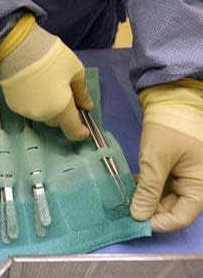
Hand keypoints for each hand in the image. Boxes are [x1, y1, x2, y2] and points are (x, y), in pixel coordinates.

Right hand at [0, 14, 93, 139]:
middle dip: (64, 112)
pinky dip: (35, 101)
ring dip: (48, 106)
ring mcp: (25, 111)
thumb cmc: (52, 57)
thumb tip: (86, 106)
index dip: (80, 132)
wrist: (17, 48)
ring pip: (42, 114)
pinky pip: (29, 108)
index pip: (72, 131)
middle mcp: (42, 115)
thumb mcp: (75, 70)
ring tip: (47, 86)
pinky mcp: (13, 105)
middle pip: (57, 121)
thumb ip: (82, 92)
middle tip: (66, 93)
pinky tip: (34, 85)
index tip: (85, 127)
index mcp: (61, 109)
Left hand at [131, 80, 202, 231]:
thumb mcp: (156, 161)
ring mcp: (187, 175)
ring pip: (165, 197)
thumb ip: (148, 191)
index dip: (159, 223)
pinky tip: (133, 182)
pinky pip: (163, 184)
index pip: (182, 217)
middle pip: (173, 208)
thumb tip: (138, 217)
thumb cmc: (169, 129)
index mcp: (200, 186)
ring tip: (126, 195)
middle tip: (125, 209)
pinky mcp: (176, 167)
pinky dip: (148, 185)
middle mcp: (196, 184)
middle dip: (149, 210)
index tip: (135, 221)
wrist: (172, 98)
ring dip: (146, 197)